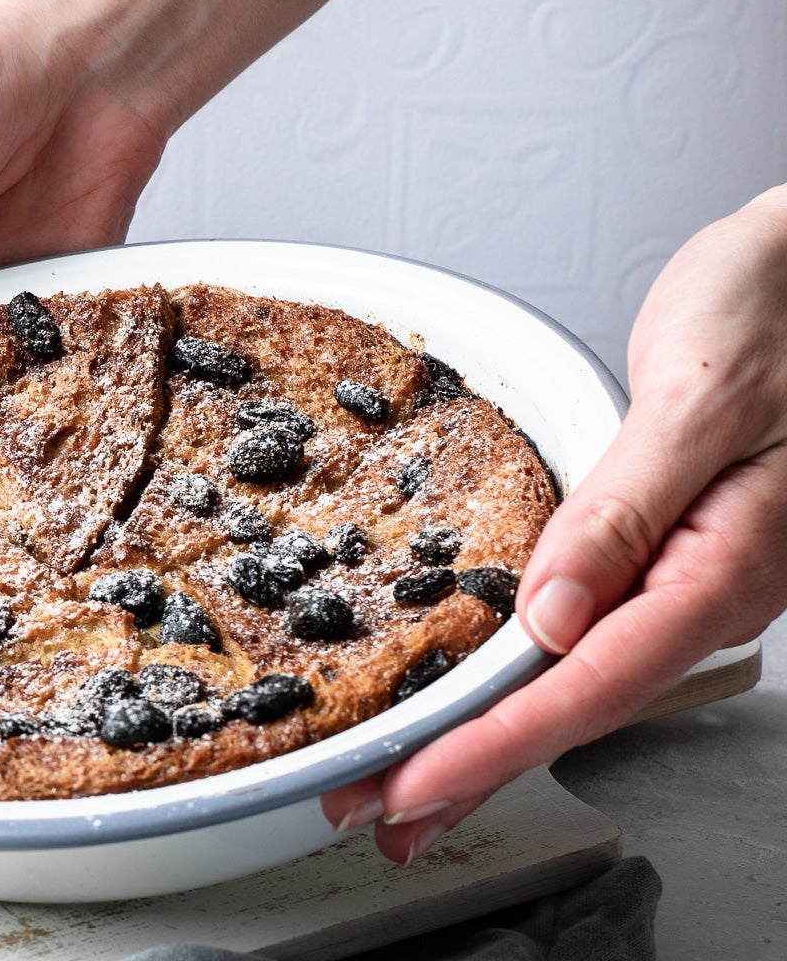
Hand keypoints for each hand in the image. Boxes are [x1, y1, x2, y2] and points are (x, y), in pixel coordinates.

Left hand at [325, 185, 786, 863]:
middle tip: (373, 811)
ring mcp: (688, 576)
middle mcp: (707, 588)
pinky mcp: (666, 550)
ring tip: (404, 776)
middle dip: (469, 767)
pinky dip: (520, 677)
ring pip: (576, 681)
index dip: (491, 747)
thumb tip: (552, 617)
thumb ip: (625, 511)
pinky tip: (479, 695)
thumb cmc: (776, 310)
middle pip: (574, 706)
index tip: (412, 785)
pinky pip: (586, 636)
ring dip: (487, 734)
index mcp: (722, 566)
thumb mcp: (698, 397)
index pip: (588, 687)